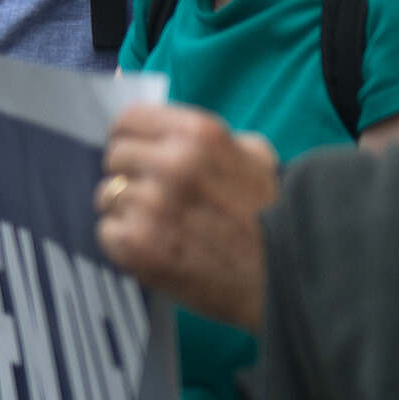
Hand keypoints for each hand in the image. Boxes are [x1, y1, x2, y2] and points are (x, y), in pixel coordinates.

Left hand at [97, 103, 276, 329]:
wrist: (292, 278)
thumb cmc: (277, 215)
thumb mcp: (255, 157)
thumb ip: (206, 140)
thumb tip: (162, 132)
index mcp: (197, 134)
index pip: (128, 120)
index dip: (130, 138)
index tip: (138, 153)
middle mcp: (171, 164)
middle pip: (114, 158)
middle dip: (131, 176)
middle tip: (157, 197)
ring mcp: (151, 205)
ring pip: (108, 195)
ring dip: (127, 211)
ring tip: (161, 227)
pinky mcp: (138, 245)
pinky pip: (107, 232)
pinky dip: (124, 243)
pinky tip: (156, 248)